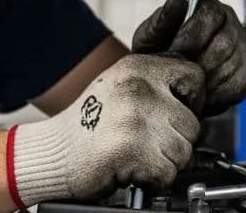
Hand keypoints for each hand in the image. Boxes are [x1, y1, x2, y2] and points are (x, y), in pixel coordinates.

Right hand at [10, 53, 202, 205]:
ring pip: (184, 149)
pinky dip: (155, 178)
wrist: (49, 153)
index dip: (194, 99)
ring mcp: (136, 119)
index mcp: (139, 67)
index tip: (181, 112)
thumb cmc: (87, 123)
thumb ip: (156, 83)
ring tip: (142, 156)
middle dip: (177, 140)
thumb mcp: (122, 84)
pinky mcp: (132, 150)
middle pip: (192, 122)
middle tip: (153, 144)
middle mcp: (140, 88)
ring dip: (167, 161)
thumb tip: (196, 98)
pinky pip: (168, 171)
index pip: (194, 77)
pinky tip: (135, 168)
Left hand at [133, 0, 245, 114]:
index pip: (211, 14)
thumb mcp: (149, 38)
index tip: (175, 52)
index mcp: (208, 7)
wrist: (163, 83)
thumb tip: (177, 1)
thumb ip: (160, 21)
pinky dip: (218, 95)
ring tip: (187, 86)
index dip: (192, 36)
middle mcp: (230, 23)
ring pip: (230, 66)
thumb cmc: (158, 56)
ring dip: (206, 82)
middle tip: (178, 75)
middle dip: (197, 65)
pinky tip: (203, 94)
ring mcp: (242, 47)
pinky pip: (239, 85)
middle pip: (223, 43)